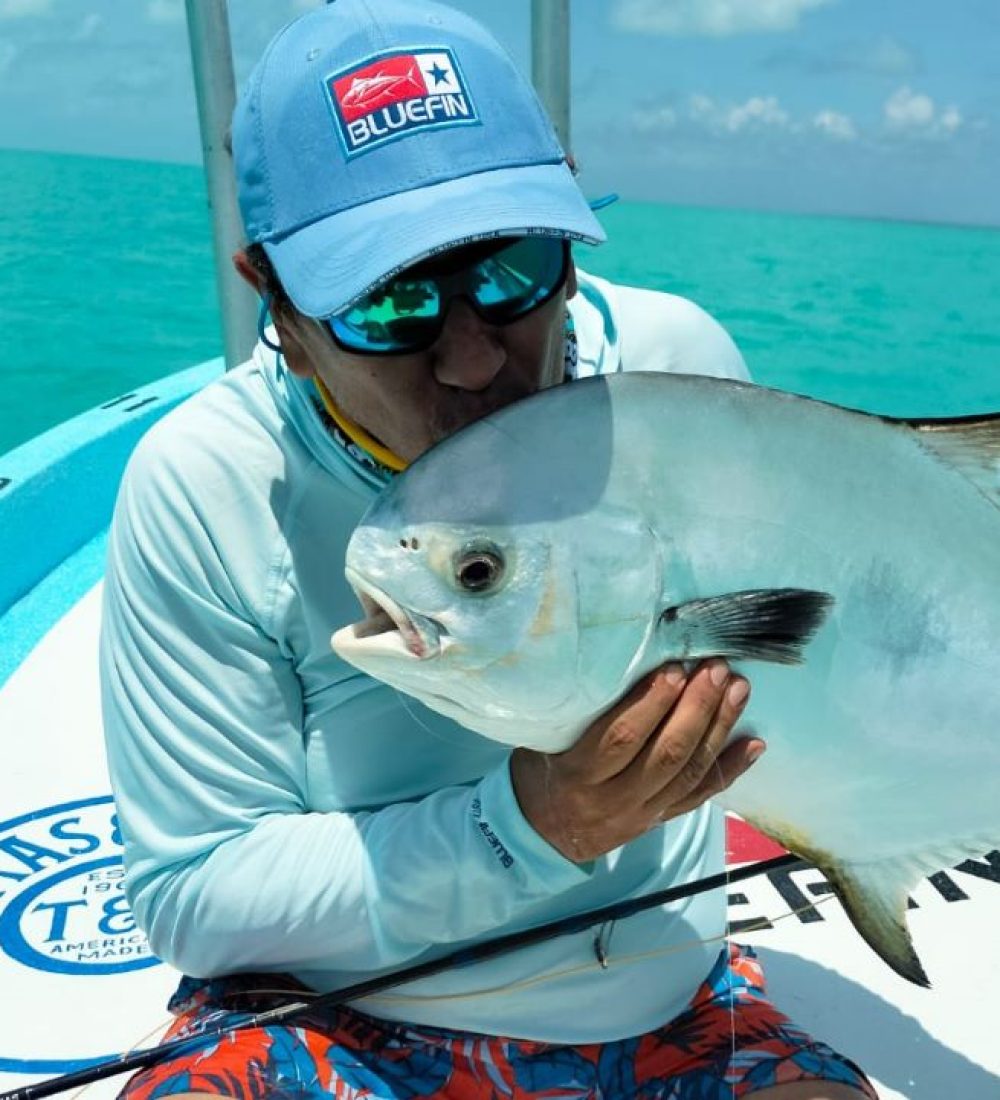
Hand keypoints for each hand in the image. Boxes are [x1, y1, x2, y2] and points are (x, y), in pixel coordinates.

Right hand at [509, 660, 762, 862]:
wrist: (542, 834)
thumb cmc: (540, 771)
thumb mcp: (544, 742)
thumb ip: (577, 714)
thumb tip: (613, 662)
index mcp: (578, 775)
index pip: (621, 738)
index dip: (651, 703)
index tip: (674, 668)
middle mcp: (614, 799)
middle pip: (664, 753)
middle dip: (696, 708)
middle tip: (715, 669)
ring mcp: (642, 813)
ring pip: (688, 772)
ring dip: (718, 728)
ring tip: (737, 689)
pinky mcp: (660, 821)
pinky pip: (700, 796)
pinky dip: (730, 769)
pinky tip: (754, 743)